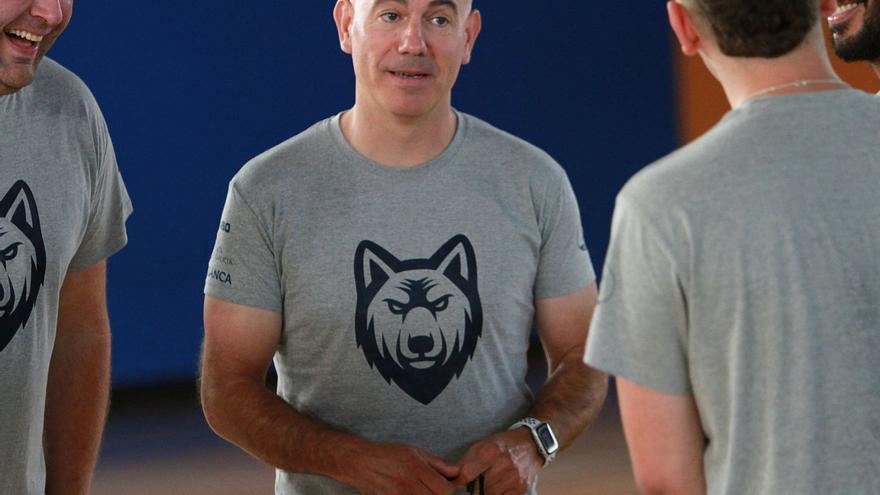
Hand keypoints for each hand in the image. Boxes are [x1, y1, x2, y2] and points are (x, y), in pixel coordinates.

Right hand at [342, 442, 459, 494]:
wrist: (360, 462)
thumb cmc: (388, 454)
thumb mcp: (414, 451)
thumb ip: (436, 463)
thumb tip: (456, 471)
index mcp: (416, 467)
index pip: (443, 488)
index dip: (448, 490)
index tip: (445, 486)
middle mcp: (407, 483)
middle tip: (433, 490)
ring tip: (420, 490)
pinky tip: (411, 494)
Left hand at [453, 429, 542, 494]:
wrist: (531, 444)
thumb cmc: (503, 444)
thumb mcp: (483, 444)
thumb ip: (466, 461)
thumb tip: (450, 475)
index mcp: (490, 451)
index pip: (465, 474)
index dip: (458, 481)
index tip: (457, 482)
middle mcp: (503, 465)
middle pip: (477, 488)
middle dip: (475, 486)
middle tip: (480, 479)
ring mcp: (514, 478)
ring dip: (487, 491)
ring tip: (492, 480)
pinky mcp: (521, 488)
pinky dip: (499, 494)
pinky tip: (501, 485)